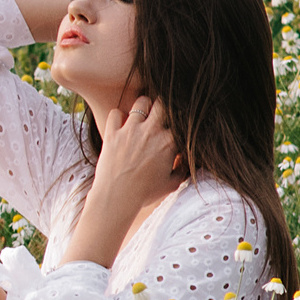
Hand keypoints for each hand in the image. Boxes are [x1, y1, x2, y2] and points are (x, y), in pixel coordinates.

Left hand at [64, 94, 182, 269]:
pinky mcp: (112, 133)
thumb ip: (183, 169)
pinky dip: (118, 116)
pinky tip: (120, 125)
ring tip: (142, 116)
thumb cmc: (145, 193)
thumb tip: (187, 160)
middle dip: (164, 106)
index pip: (181, 120)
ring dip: (143, 107)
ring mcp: (131, 130)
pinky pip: (115, 113)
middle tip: (161, 114)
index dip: (180, 120)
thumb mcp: (171, 184)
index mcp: (170, 142)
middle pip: (163, 104)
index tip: (177, 125)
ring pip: (141, 102)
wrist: (117, 198)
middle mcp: (152, 131)